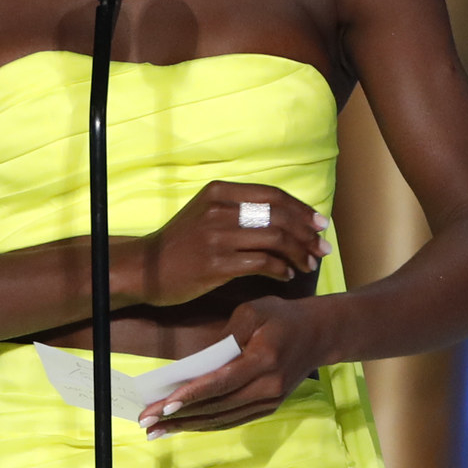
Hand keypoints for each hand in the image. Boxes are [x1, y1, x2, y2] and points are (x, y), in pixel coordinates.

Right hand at [133, 181, 327, 308]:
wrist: (146, 268)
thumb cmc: (181, 243)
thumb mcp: (206, 212)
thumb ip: (240, 209)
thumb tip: (286, 218)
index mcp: (220, 192)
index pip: (273, 195)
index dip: (302, 210)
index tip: (320, 224)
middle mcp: (219, 209)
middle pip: (279, 216)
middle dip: (307, 233)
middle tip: (322, 248)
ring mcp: (217, 236)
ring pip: (274, 239)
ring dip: (299, 253)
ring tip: (308, 264)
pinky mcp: (215, 264)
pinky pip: (261, 263)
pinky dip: (280, 269)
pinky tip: (286, 275)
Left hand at [138, 296, 333, 434]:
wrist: (320, 334)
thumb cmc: (281, 317)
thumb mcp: (254, 311)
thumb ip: (226, 336)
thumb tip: (197, 363)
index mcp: (264, 359)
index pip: (222, 381)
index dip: (192, 394)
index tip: (165, 404)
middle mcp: (268, 386)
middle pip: (217, 406)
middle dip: (178, 415)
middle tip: (146, 422)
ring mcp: (270, 400)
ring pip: (222, 418)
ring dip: (187, 425)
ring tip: (156, 430)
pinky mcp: (269, 407)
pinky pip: (232, 420)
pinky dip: (206, 424)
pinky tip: (183, 425)